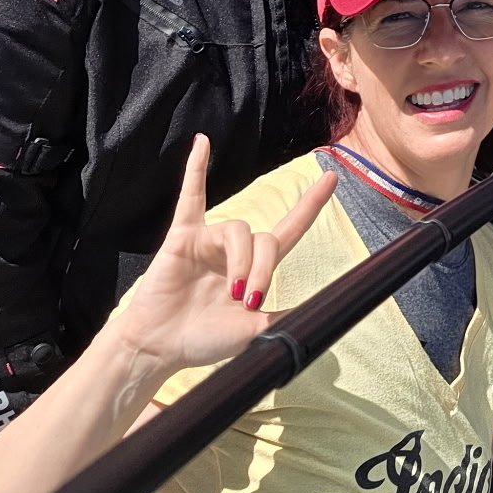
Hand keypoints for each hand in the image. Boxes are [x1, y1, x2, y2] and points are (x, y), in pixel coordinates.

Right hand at [104, 135, 333, 378]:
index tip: (331, 180)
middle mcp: (234, 249)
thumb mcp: (254, 332)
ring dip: (241, 260)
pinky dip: (195, 170)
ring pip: (239, 231)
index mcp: (254, 267)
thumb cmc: (203, 341)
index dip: (310, 206)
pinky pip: (191, 198)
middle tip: (249, 301)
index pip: (289, 230)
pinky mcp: (183, 237)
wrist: (160, 348)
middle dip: (263, 270)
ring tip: (233, 292)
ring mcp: (209, 240)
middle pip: (265, 239)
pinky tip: (202, 144)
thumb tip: (321, 315)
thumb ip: (284, 320)